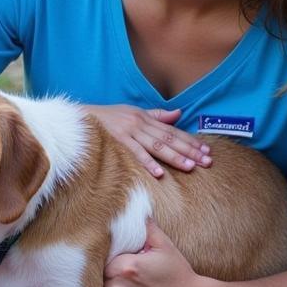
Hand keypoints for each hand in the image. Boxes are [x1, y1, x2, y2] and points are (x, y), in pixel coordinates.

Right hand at [85, 104, 210, 177]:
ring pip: (157, 146)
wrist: (79, 118)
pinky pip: (135, 153)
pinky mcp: (117, 141)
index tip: (206, 150)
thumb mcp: (132, 112)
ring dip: (175, 157)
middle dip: (190, 150)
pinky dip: (148, 163)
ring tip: (190, 167)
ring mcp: (128, 132)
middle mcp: (140, 123)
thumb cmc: (106, 118)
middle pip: (169, 139)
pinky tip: (159, 173)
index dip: (190, 140)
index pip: (173, 131)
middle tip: (207, 161)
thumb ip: (156, 115)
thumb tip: (179, 113)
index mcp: (145, 117)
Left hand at [104, 220, 213, 286]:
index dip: (109, 260)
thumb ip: (147, 227)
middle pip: (99, 278)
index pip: (101, 260)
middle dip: (108, 276)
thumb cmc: (178, 274)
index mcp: (124, 267)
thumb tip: (138, 210)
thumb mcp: (164, 246)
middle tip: (122, 275)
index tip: (118, 261)